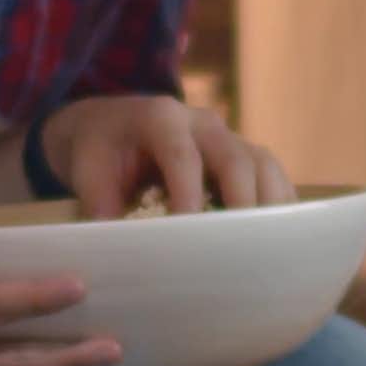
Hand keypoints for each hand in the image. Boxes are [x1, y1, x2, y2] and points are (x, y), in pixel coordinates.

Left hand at [41, 94, 294, 222]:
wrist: (111, 125)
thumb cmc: (99, 149)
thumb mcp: (87, 168)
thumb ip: (98, 201)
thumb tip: (114, 244)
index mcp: (160, 118)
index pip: (182, 155)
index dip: (189, 193)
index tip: (189, 231)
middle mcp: (201, 122)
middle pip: (235, 157)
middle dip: (242, 202)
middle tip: (242, 246)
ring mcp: (227, 136)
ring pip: (262, 163)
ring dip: (270, 205)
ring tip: (270, 247)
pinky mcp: (242, 153)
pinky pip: (270, 174)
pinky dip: (278, 205)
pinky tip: (279, 240)